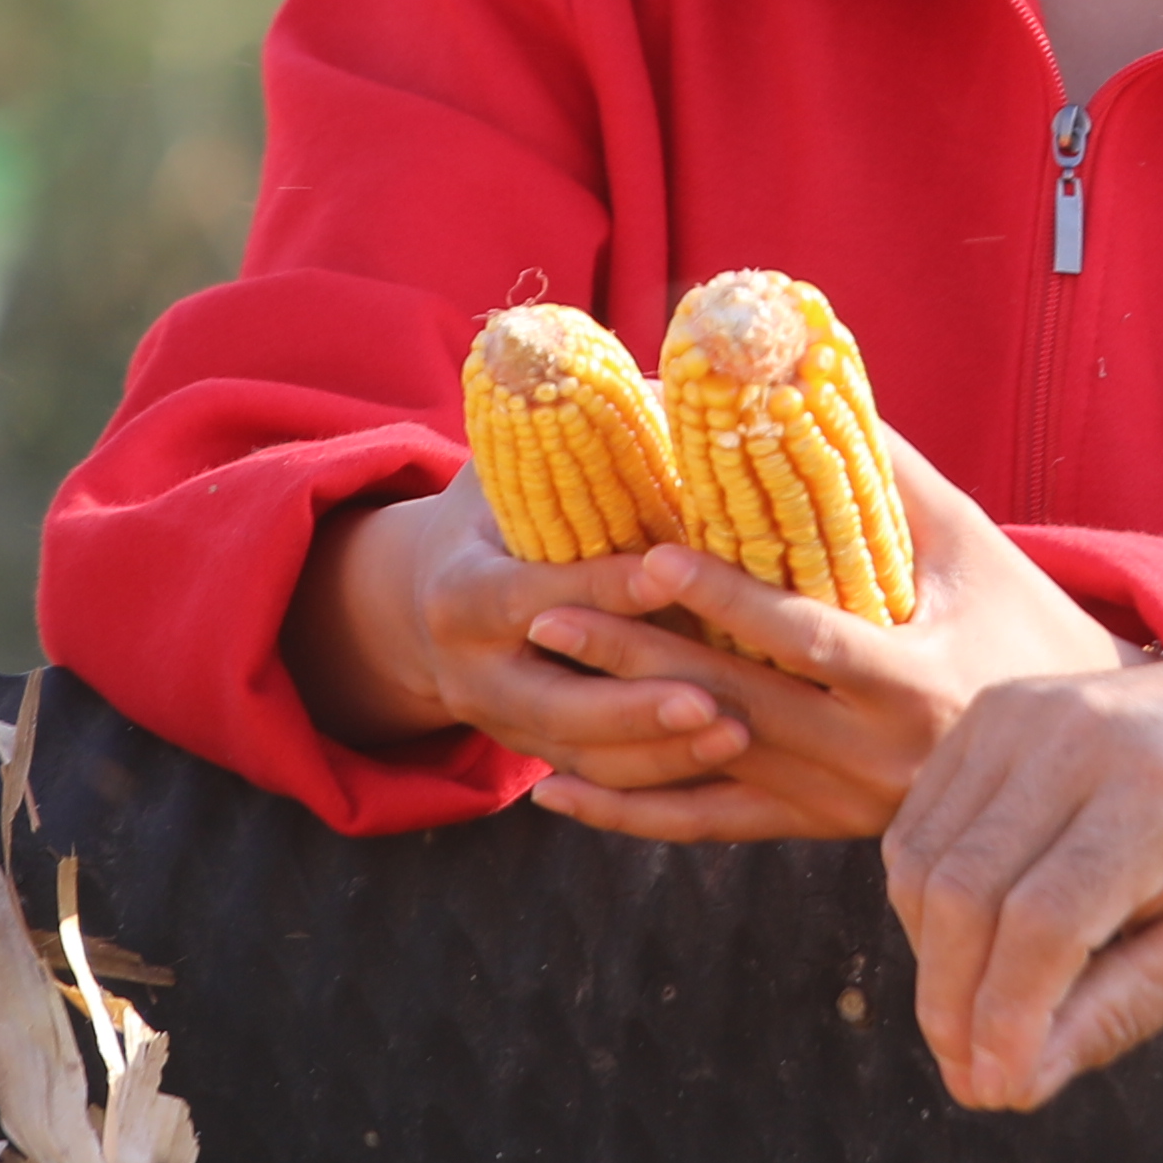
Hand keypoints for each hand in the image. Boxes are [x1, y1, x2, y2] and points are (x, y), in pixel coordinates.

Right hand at [292, 472, 773, 794]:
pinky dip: (658, 781)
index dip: (604, 587)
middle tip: (719, 702)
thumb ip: (589, 432)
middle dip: (636, 708)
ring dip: (660, 756)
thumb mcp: (516, 463)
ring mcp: (502, 725)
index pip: (534, 593)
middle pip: (553, 705)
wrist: (423, 597)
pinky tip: (726, 764)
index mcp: (462, 589)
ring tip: (740, 735)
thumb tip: (689, 374)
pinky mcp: (537, 757)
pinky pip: (599, 787)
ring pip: (581, 758)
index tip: (674, 575)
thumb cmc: (501, 507)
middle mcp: (472, 670)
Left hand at [519, 455, 1129, 844]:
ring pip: (707, 772)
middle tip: (548, 607)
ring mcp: (839, 802)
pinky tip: (558, 793)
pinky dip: (630, 812)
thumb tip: (811, 378)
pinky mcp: (815, 830)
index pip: (808, 638)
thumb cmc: (1021, 622)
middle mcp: (872, 755)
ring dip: (614, 732)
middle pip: (733, 705)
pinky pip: (709, 826)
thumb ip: (890, 472)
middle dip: (636, 656)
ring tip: (537, 679)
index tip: (652, 556)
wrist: (1076, 766)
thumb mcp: (970, 543)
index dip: (728, 600)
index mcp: (914, 681)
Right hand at [882, 650, 1162, 1105]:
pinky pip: (921, 822)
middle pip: (963, 892)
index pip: (1042, 923)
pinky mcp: (995, 706)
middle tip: (972, 1078)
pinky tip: (972, 951)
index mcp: (1155, 793)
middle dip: (950, 1004)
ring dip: (931, 959)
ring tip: (975, 1023)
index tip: (997, 1092)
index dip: (1006, 1018)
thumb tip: (1012, 1083)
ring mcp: (1026, 710)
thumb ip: (1120, 1011)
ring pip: (922, 860)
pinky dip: (926, 900)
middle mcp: (1077, 736)